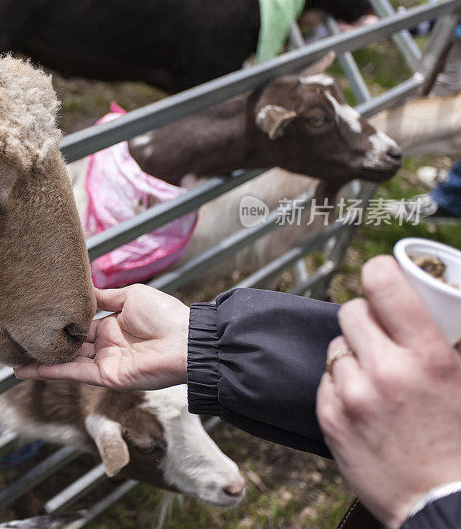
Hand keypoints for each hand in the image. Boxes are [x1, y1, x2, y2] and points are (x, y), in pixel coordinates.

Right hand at [15, 285, 188, 390]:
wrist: (186, 340)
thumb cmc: (165, 315)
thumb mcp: (130, 296)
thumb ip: (103, 297)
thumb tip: (82, 289)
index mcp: (111, 325)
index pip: (77, 325)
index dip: (57, 322)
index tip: (34, 317)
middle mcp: (105, 344)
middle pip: (68, 345)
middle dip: (44, 344)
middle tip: (15, 340)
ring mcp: (105, 361)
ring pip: (66, 360)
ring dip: (41, 360)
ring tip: (13, 357)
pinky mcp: (106, 376)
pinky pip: (74, 372)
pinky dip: (51, 371)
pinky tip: (28, 369)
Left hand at [317, 256, 460, 527]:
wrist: (439, 502)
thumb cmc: (457, 441)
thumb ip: (445, 342)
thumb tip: (430, 303)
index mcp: (427, 357)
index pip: (384, 285)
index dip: (378, 271)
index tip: (379, 274)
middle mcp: (386, 371)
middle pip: (351, 311)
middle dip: (365, 318)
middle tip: (381, 336)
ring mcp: (353, 394)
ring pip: (336, 345)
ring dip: (352, 353)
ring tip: (376, 378)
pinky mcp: (330, 416)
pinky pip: (325, 377)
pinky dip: (340, 383)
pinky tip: (363, 402)